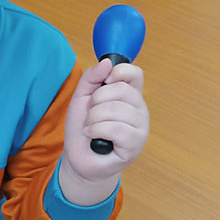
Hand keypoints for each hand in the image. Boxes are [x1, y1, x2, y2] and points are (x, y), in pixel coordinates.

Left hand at [61, 59, 148, 200]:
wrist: (78, 157)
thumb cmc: (83, 128)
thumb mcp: (81, 97)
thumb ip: (92, 77)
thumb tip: (106, 62)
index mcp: (130, 95)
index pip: (135, 73)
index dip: (118, 72)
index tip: (104, 82)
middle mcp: (139, 110)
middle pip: (121, 90)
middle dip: (96, 101)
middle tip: (91, 114)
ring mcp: (140, 128)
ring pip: (116, 110)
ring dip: (94, 118)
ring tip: (91, 127)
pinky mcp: (135, 145)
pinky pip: (116, 128)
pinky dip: (96, 130)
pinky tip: (93, 136)